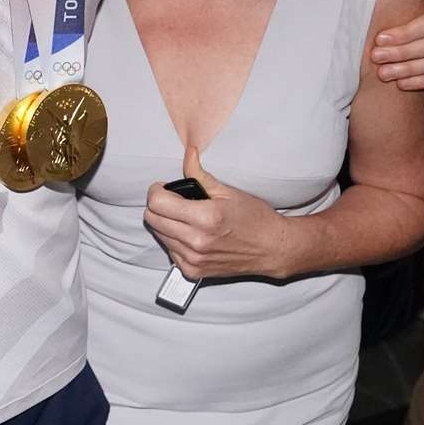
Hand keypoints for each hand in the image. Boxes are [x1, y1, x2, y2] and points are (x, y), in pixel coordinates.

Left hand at [143, 146, 289, 281]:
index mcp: (205, 217)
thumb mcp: (228, 191)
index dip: (157, 191)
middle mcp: (196, 241)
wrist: (272, 249)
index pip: (157, 203)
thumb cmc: (254, 218)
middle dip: (158, 205)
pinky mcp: (193, 271)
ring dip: (165, 223)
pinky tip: (189, 234)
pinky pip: (169, 251)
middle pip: (151, 219)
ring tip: (184, 217)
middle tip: (173, 200)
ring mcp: (194, 259)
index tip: (164, 188)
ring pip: (158, 235)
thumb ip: (199, 173)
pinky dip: (173, 240)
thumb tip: (188, 152)